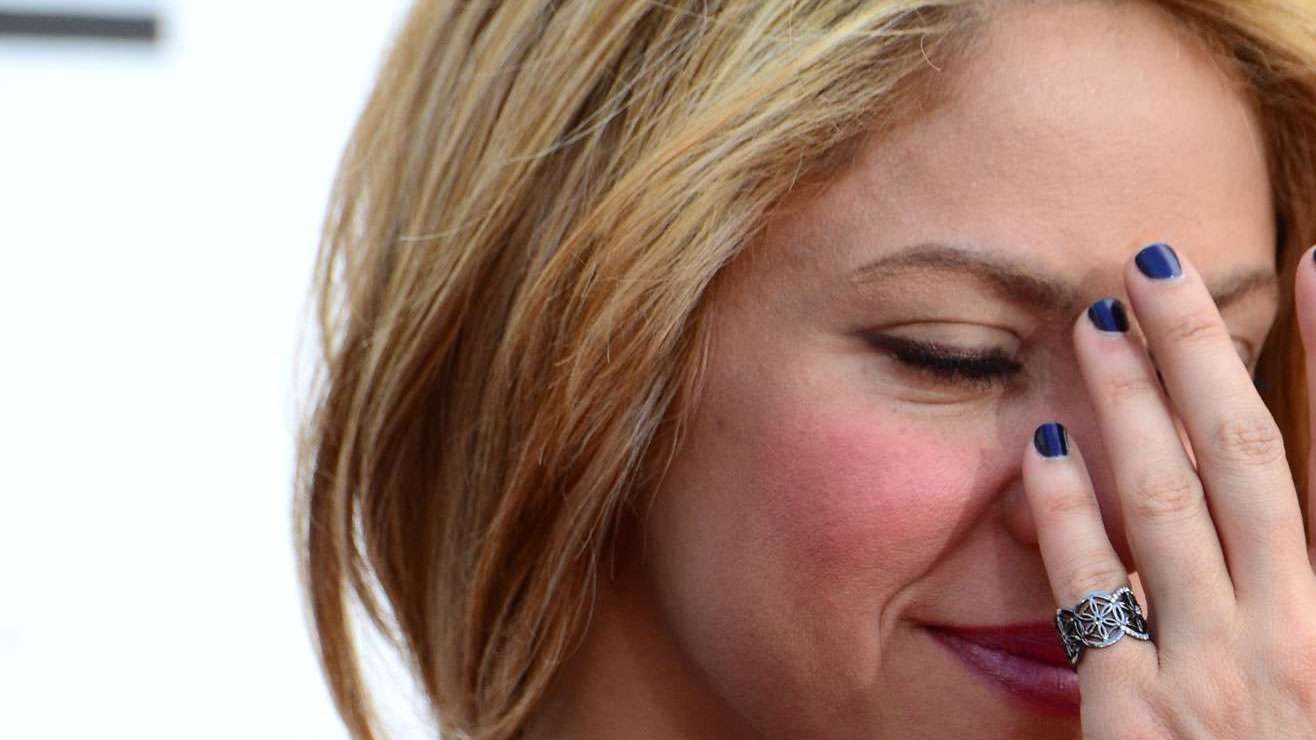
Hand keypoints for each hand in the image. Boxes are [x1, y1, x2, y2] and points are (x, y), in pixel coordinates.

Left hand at [1022, 243, 1315, 737]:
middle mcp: (1301, 640)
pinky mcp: (1138, 723)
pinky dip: (1067, 511)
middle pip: (1247, 460)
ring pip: (1170, 503)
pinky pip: (1096, 591)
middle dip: (1203, 350)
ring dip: (1129, 400)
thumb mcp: (1309, 675)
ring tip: (1095, 317)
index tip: (1308, 263)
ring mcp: (1220, 680)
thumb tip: (1258, 523)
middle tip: (1158, 260)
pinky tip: (1040, 446)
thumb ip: (1290, 586)